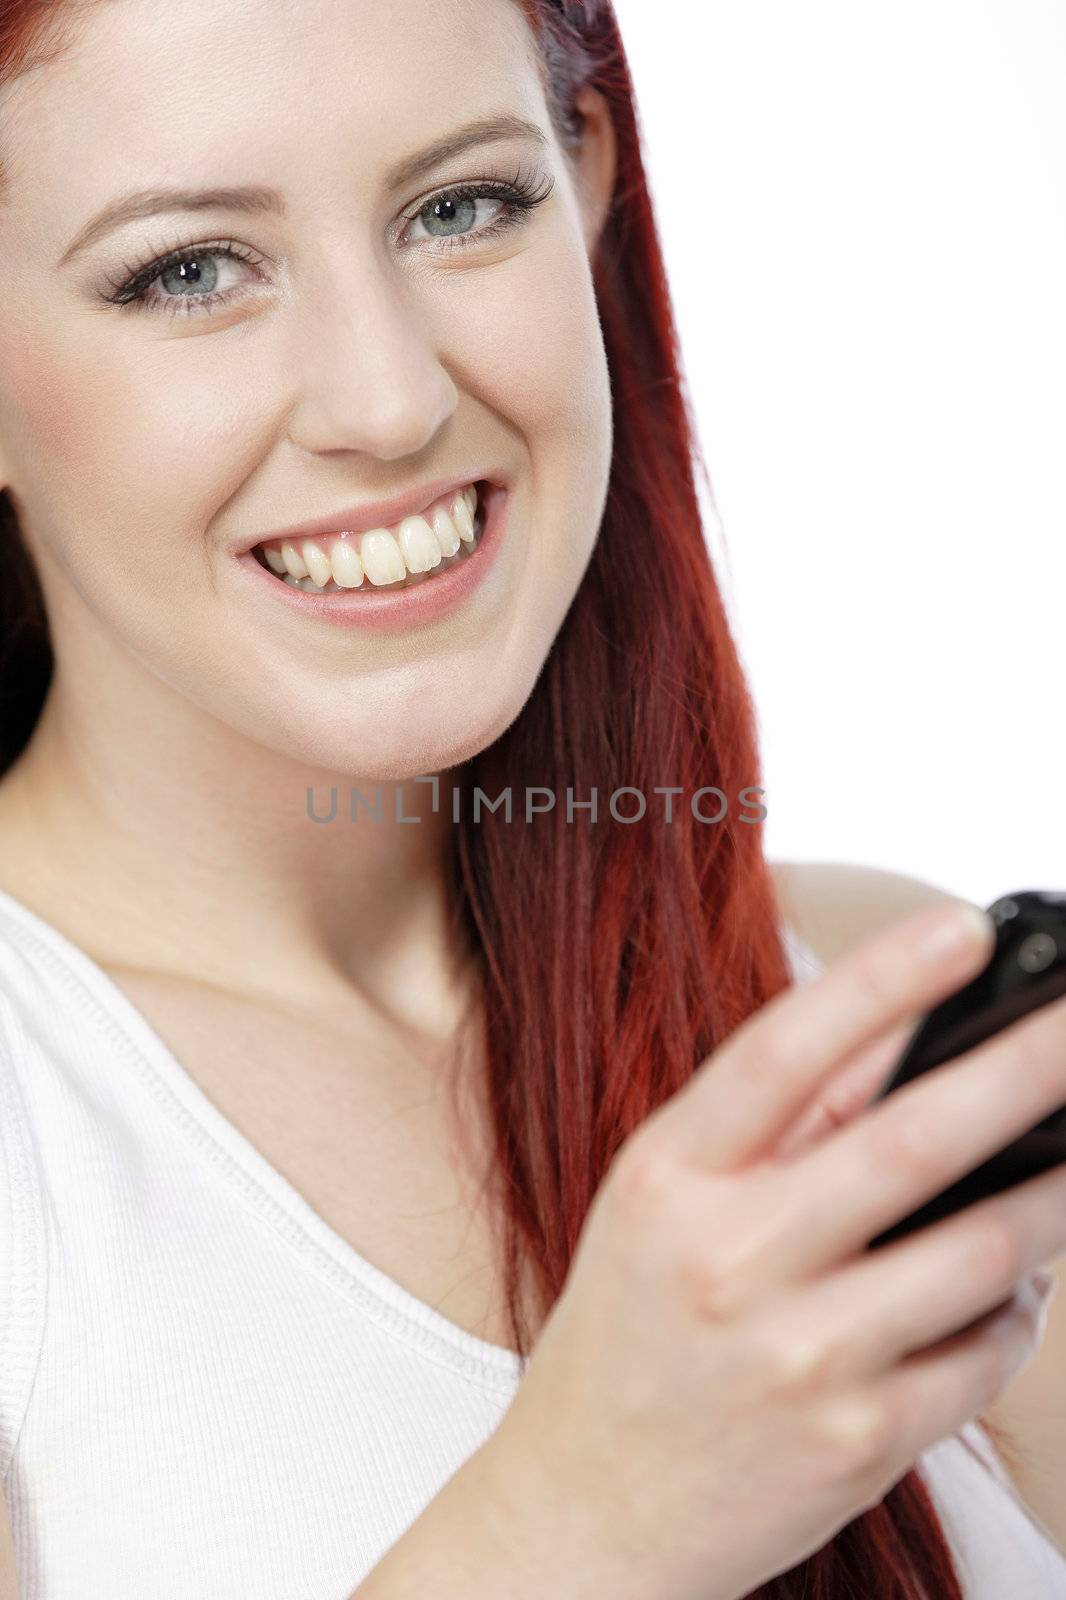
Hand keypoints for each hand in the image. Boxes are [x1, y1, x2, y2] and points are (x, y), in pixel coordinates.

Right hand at [483, 904, 1065, 1599]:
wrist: (587, 1508)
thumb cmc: (628, 1334)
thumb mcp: (657, 1203)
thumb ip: (762, 1126)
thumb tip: (895, 1040)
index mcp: (667, 1180)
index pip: (781, 1053)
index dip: (879, 980)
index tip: (961, 928)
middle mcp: (730, 1261)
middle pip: (908, 1142)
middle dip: (1022, 1070)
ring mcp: (800, 1357)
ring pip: (979, 1250)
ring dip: (1051, 1194)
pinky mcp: (858, 1440)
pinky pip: (982, 1353)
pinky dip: (1016, 1307)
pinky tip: (1007, 1283)